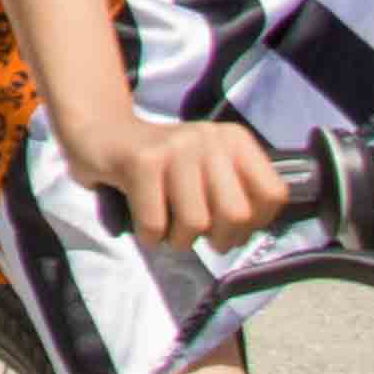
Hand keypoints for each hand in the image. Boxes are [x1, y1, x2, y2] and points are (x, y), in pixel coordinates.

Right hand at [76, 115, 289, 250]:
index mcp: (234, 140)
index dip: (255, 222)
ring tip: (168, 227)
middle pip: (237, 214)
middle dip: (218, 238)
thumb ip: (238, 196)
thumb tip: (249, 233)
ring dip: (179, 239)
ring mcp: (174, 147)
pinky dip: (149, 236)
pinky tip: (144, 222)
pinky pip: (155, 224)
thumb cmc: (163, 165)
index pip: (272, 195)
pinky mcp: (141, 161)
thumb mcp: (209, 170)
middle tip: (199, 233)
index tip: (229, 223)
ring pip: (196, 223)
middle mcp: (209, 138)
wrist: (101, 134)